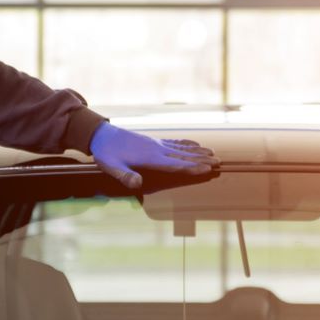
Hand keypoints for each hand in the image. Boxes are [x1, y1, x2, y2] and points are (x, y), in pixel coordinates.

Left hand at [90, 122, 218, 189]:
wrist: (102, 135)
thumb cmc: (106, 153)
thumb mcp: (111, 167)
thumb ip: (124, 175)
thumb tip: (137, 184)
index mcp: (149, 157)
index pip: (175, 164)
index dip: (191, 167)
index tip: (207, 168)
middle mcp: (157, 149)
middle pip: (183, 155)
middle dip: (201, 159)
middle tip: (218, 161)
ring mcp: (156, 144)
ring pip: (182, 148)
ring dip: (198, 152)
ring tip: (213, 153)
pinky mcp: (154, 142)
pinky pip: (175, 143)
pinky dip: (187, 144)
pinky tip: (195, 144)